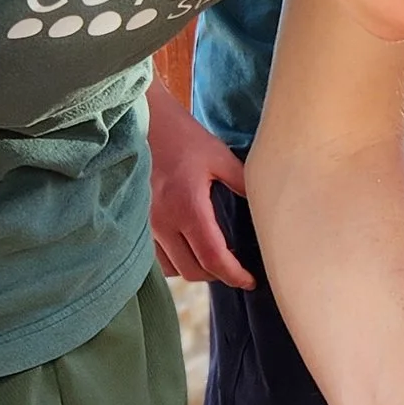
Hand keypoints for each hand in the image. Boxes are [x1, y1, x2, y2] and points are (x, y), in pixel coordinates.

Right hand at [147, 82, 252, 285]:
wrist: (141, 123)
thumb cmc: (183, 137)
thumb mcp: (220, 156)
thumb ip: (243, 184)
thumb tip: (266, 208)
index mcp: (187, 207)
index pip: (213, 258)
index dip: (234, 276)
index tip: (250, 281)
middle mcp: (163, 222)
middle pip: (193, 271)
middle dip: (218, 275)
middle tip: (237, 268)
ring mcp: (146, 225)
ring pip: (172, 269)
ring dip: (195, 269)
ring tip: (214, 258)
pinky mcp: (137, 222)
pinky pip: (155, 257)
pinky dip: (175, 260)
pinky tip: (189, 248)